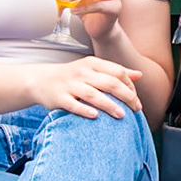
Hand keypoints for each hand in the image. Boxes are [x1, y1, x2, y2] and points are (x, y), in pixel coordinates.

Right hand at [26, 56, 142, 118]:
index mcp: (92, 63)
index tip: (136, 99)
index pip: (117, 72)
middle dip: (126, 96)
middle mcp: (82, 72)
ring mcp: (70, 85)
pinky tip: (95, 116)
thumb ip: (115, 71)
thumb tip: (139, 75)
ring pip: (92, 94)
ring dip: (109, 104)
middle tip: (136, 109)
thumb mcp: (93, 69)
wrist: (41, 80)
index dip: (130, 86)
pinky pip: (73, 104)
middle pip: (109, 83)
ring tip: (122, 115)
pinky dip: (84, 110)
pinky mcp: (59, 98)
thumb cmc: (73, 76)